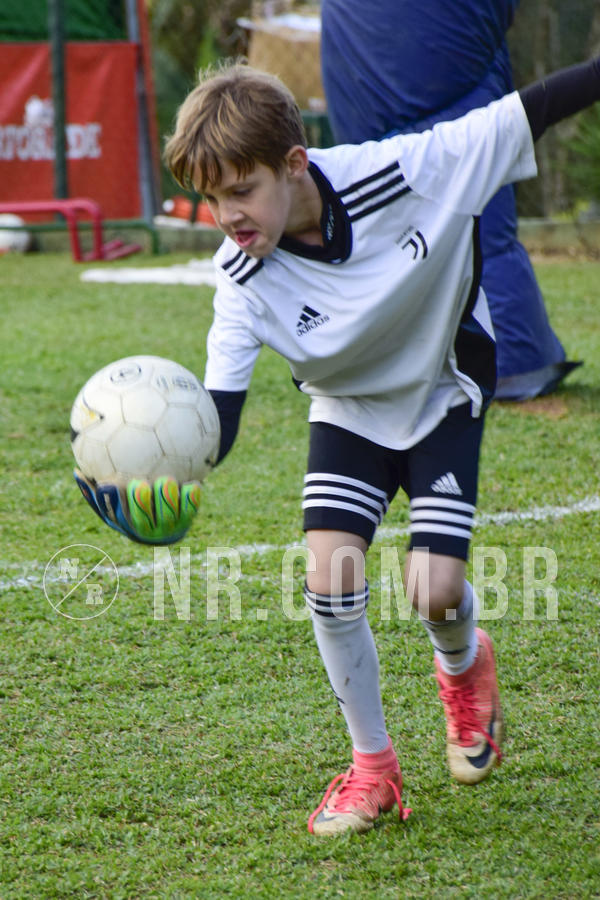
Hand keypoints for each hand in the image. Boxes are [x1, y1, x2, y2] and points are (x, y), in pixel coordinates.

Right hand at [74, 469, 201, 544]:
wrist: (168, 524)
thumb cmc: (134, 506)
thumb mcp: (113, 502)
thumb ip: (97, 491)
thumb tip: (77, 472)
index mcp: (125, 524)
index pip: (114, 516)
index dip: (112, 503)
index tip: (109, 485)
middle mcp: (145, 531)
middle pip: (141, 520)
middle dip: (139, 503)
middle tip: (138, 484)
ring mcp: (167, 529)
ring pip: (168, 517)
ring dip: (167, 499)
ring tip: (167, 480)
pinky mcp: (187, 522)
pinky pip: (191, 511)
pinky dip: (192, 500)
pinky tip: (193, 484)